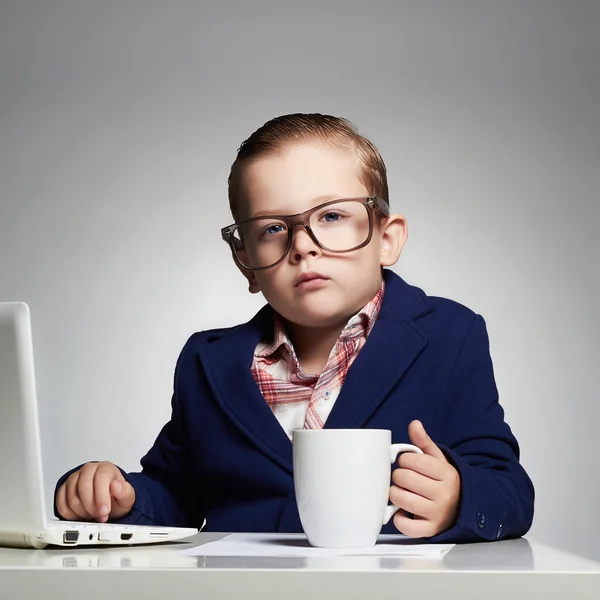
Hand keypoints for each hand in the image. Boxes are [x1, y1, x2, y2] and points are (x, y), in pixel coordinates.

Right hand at [55, 461, 135, 522]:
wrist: (108, 501)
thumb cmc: (116, 497)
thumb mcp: (127, 497)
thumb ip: (125, 492)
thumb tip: (117, 486)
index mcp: (105, 468)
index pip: (101, 477)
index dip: (102, 496)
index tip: (104, 511)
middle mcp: (89, 470)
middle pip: (83, 487)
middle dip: (91, 506)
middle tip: (100, 516)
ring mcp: (74, 479)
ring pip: (71, 498)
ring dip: (83, 512)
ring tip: (93, 514)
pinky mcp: (64, 490)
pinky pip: (61, 505)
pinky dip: (71, 515)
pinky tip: (82, 515)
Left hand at [390, 420, 459, 537]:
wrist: (461, 508)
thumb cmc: (443, 481)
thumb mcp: (438, 460)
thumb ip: (424, 442)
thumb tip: (414, 424)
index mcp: (446, 474)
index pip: (412, 460)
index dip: (403, 460)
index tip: (407, 463)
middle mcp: (443, 494)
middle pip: (403, 478)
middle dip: (398, 476)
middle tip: (403, 478)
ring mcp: (437, 514)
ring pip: (401, 499)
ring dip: (395, 494)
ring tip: (402, 491)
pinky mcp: (430, 530)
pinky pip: (406, 526)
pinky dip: (398, 519)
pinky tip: (402, 512)